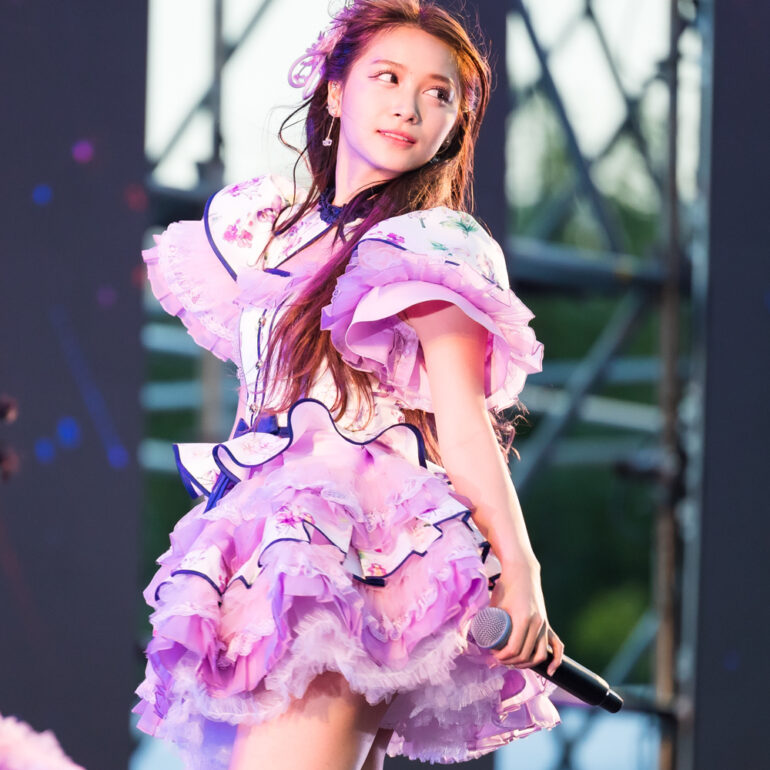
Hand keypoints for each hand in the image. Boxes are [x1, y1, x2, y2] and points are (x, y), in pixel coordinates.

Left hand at [488, 559, 563, 676]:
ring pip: (540, 654)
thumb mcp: (496, 604)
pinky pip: (557, 646)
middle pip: (525, 654)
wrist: (522, 572)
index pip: (513, 648)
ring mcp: (544, 625)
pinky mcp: (547, 624)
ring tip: (514, 663)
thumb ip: (490, 621)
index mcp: (523, 619)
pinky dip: (555, 660)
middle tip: (499, 659)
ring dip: (526, 663)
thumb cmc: (506, 586)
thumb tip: (480, 639)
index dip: (502, 657)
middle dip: (511, 662)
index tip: (493, 655)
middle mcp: (537, 624)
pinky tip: (549, 671)